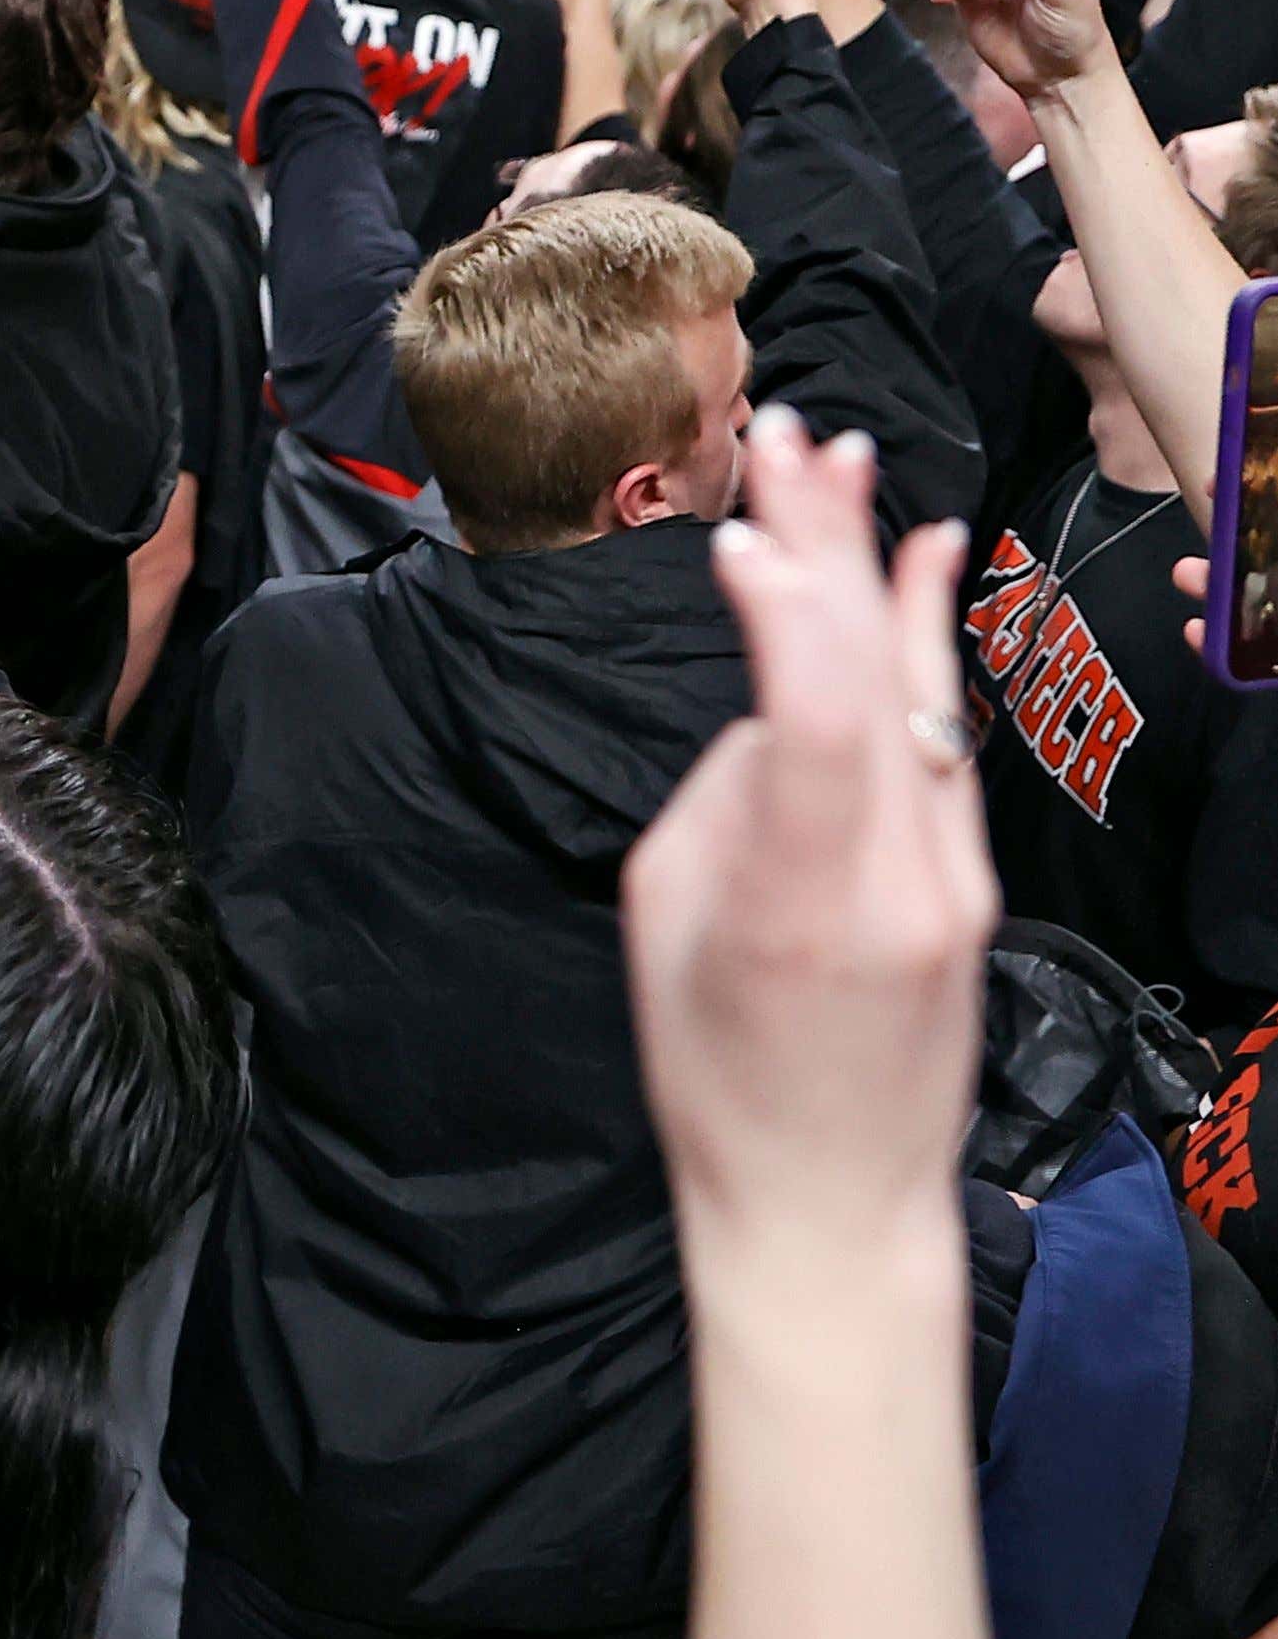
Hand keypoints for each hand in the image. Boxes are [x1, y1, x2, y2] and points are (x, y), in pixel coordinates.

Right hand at [631, 415, 993, 1275]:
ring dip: (873, 568)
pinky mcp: (971, 883)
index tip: (736, 537)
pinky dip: (923, 639)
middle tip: (793, 440)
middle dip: (826, 546)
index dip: (784, 620)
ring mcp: (952, 883)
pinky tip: (916, 560)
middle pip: (876, 682)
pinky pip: (946, 739)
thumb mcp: (667, 923)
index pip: (819, 728)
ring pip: (919, 695)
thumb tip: (769, 711)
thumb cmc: (716, 1075)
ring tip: (845, 462)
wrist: (835, 1199)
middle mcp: (901, 883)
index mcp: (801, 904)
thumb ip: (723, 798)